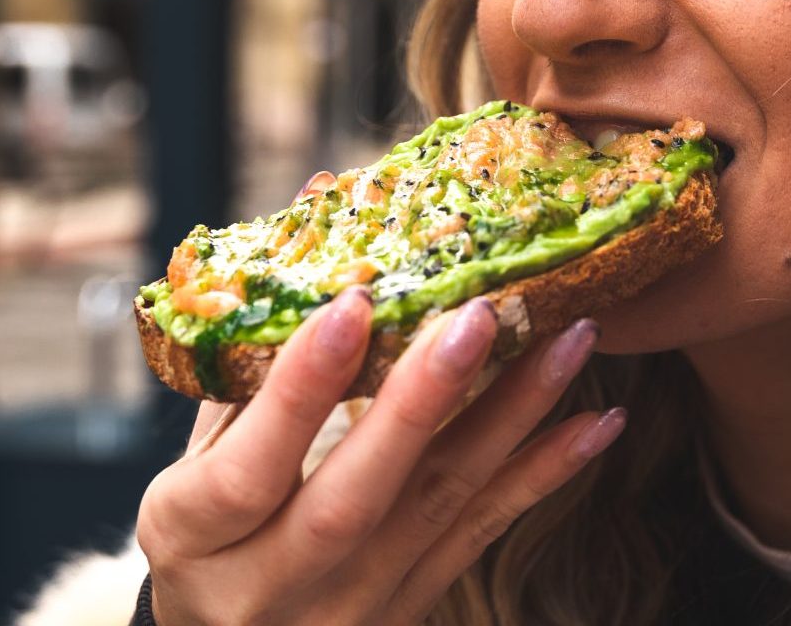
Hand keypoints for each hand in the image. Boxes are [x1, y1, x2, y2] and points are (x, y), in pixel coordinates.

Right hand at [135, 289, 626, 625]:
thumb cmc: (207, 530)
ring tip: (568, 340)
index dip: (299, 388)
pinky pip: (484, 535)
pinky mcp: (411, 609)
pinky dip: (544, 474)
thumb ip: (250, 359)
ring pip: (438, 508)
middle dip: (421, 402)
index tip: (352, 301)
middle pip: (354, 500)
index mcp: (196, 538)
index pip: (249, 470)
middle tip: (479, 313)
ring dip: (512, 418)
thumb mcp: (196, 456)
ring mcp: (351, 607)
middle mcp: (273, 585)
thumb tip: (319, 205)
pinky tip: (595, 423)